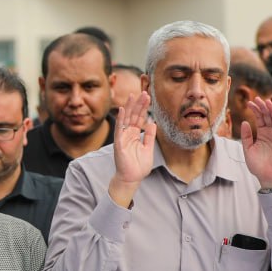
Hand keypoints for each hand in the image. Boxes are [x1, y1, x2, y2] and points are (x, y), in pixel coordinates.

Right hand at [109, 91, 155, 206]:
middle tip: (144, 92)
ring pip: (126, 119)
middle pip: (134, 115)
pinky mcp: (119, 142)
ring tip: (133, 95)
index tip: (148, 97)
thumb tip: (152, 122)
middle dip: (139, 104)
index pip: (139, 118)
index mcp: (135, 135)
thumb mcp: (148, 149)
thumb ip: (149, 136)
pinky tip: (123, 109)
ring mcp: (123, 137)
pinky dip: (121, 119)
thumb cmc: (139, 166)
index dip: (144, 108)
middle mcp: (128, 134)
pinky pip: (120, 128)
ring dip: (130, 107)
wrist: (131, 178)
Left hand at [241, 97, 271, 188]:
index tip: (249, 103)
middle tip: (256, 99)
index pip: (260, 119)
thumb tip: (245, 122)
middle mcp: (271, 133)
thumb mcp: (248, 149)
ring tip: (265, 102)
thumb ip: (246, 136)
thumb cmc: (258, 165)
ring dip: (271, 110)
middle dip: (262, 107)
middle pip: (267, 117)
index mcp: (262, 134)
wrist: (267, 177)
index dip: (255, 110)